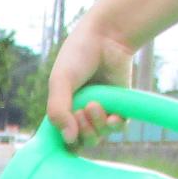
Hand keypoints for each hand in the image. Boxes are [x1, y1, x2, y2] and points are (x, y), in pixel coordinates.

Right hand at [46, 22, 137, 144]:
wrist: (107, 36)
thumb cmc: (78, 55)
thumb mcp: (60, 81)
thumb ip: (58, 110)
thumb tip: (69, 139)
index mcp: (63, 109)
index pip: (62, 139)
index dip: (65, 142)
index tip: (66, 135)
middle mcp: (80, 113)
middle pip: (82, 142)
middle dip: (83, 131)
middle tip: (82, 112)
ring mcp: (101, 111)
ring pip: (100, 136)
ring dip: (97, 125)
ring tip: (95, 104)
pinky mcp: (119, 106)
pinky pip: (118, 128)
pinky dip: (114, 125)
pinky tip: (113, 116)